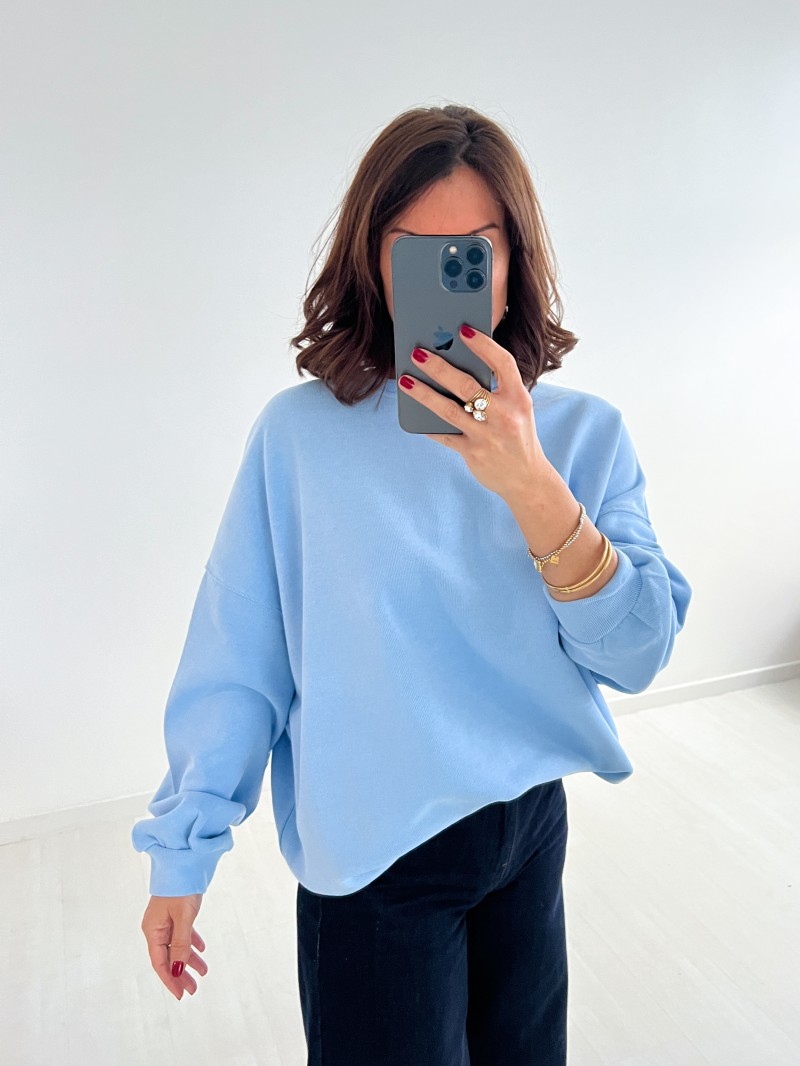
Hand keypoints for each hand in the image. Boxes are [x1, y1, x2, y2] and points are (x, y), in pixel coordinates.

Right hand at [140, 893, 206, 999]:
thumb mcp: (183, 918)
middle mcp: (156, 927)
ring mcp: (165, 920)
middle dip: (180, 974)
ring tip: (204, 972)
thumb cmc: (181, 888)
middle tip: (193, 990)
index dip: (170, 980)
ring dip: (189, 960)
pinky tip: (202, 949)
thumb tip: (177, 971)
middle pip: (168, 957)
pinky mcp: (175, 913)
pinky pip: (182, 933)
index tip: (181, 995)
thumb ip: (181, 945)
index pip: (160, 963)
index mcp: (153, 930)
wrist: (185, 861)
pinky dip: (191, 942)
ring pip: (177, 946)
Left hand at [398, 323, 551, 499]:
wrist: (526, 478)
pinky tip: (413, 411)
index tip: (463, 329)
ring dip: (424, 393)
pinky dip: (427, 424)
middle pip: (467, 386)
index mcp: (519, 398)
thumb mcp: (518, 409)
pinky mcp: (473, 453)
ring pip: (449, 410)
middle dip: (439, 367)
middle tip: (417, 353)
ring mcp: (487, 436)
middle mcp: (504, 415)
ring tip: (406, 380)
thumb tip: (457, 364)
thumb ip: (497, 389)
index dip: (483, 345)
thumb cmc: (517, 436)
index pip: (502, 363)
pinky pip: (444, 435)